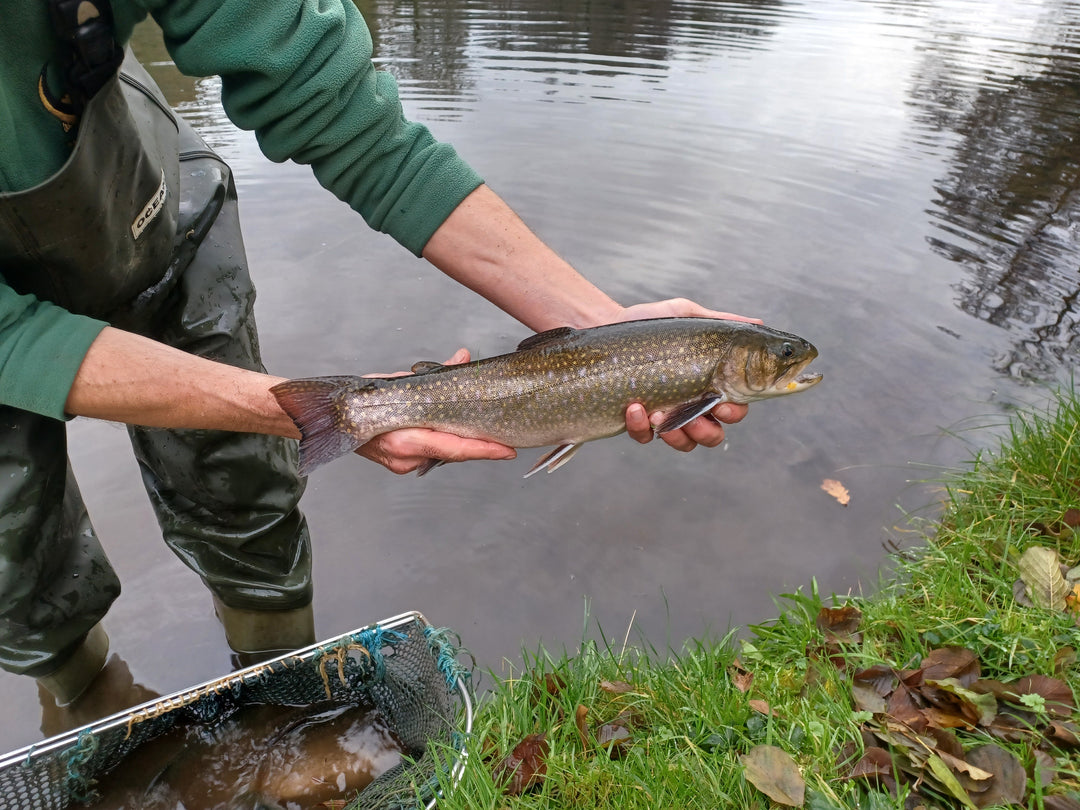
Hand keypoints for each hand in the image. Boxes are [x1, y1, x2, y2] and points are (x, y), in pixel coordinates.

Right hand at [353, 348, 516, 473]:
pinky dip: (445, 443)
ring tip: (483, 433)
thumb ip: (437, 374)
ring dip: (462, 442)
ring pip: (445, 454)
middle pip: (455, 453)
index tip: (507, 450)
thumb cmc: (364, 400)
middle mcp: (406, 458)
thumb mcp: (402, 382)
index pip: (455, 448)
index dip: (484, 450)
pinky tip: (454, 433)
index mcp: (405, 440)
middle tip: (505, 440)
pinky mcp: (403, 466)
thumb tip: (463, 357)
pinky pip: (433, 455)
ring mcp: (404, 465)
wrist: (335, 418)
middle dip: (480, 446)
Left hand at [610, 298, 757, 451]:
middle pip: (715, 435)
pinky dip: (641, 427)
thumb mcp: (686, 314)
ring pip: (686, 444)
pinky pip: (645, 437)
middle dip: (707, 431)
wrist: (605, 327)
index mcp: (710, 384)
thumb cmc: (650, 324)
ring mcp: (665, 417)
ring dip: (677, 434)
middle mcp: (692, 406)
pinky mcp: (637, 423)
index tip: (722, 404)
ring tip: (660, 414)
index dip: (734, 412)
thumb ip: (722, 321)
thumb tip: (759, 322)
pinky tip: (633, 407)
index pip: (734, 407)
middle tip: (693, 417)